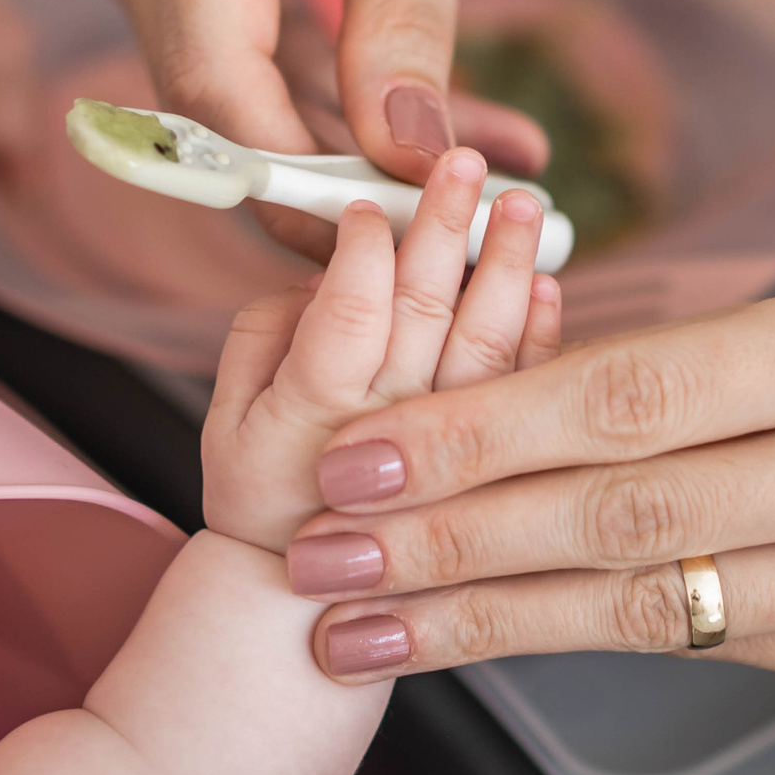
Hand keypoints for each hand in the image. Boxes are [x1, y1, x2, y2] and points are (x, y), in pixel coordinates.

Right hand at [59, 0, 546, 254]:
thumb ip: (409, 25)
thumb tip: (399, 158)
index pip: (213, 71)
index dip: (290, 174)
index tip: (388, 226)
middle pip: (204, 91)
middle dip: (327, 167)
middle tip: (450, 209)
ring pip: (221, 84)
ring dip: (339, 135)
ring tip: (476, 148)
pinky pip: (230, 49)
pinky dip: (322, 92)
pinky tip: (417, 114)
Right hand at [202, 148, 562, 556]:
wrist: (307, 613)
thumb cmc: (264, 500)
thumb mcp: (226, 420)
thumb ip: (263, 335)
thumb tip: (319, 274)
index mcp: (314, 408)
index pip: (349, 307)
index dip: (365, 244)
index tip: (370, 197)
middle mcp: (388, 426)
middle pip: (426, 309)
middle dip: (445, 224)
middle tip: (461, 162)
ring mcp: (449, 449)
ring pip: (487, 343)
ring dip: (507, 265)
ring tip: (519, 203)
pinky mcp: (494, 465)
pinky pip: (526, 393)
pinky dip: (542, 335)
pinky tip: (547, 286)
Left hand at [284, 268, 774, 696]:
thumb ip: (689, 362)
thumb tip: (483, 401)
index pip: (644, 396)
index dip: (486, 433)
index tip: (362, 455)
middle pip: (635, 517)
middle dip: (453, 543)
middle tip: (321, 557)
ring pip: (659, 607)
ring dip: (487, 622)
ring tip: (362, 627)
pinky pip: (713, 651)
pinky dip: (583, 644)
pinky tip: (487, 639)